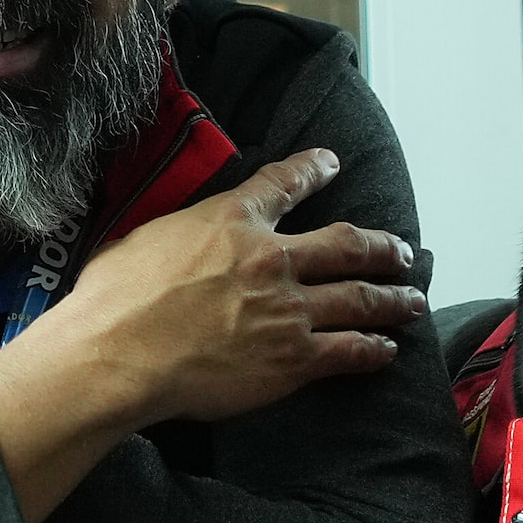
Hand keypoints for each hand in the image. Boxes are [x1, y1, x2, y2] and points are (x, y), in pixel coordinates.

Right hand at [0, 148, 421, 522]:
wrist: (116, 356)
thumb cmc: (111, 300)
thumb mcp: (141, 237)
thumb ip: (177, 230)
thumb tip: (176, 235)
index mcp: (230, 220)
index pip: (285, 183)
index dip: (314, 169)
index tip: (331, 163)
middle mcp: (271, 258)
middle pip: (347, 243)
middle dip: (382, 247)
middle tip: (402, 251)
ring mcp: (289, 310)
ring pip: (361, 297)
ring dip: (393, 298)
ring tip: (410, 299)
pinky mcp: (293, 359)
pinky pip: (349, 350)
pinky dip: (373, 348)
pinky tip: (386, 349)